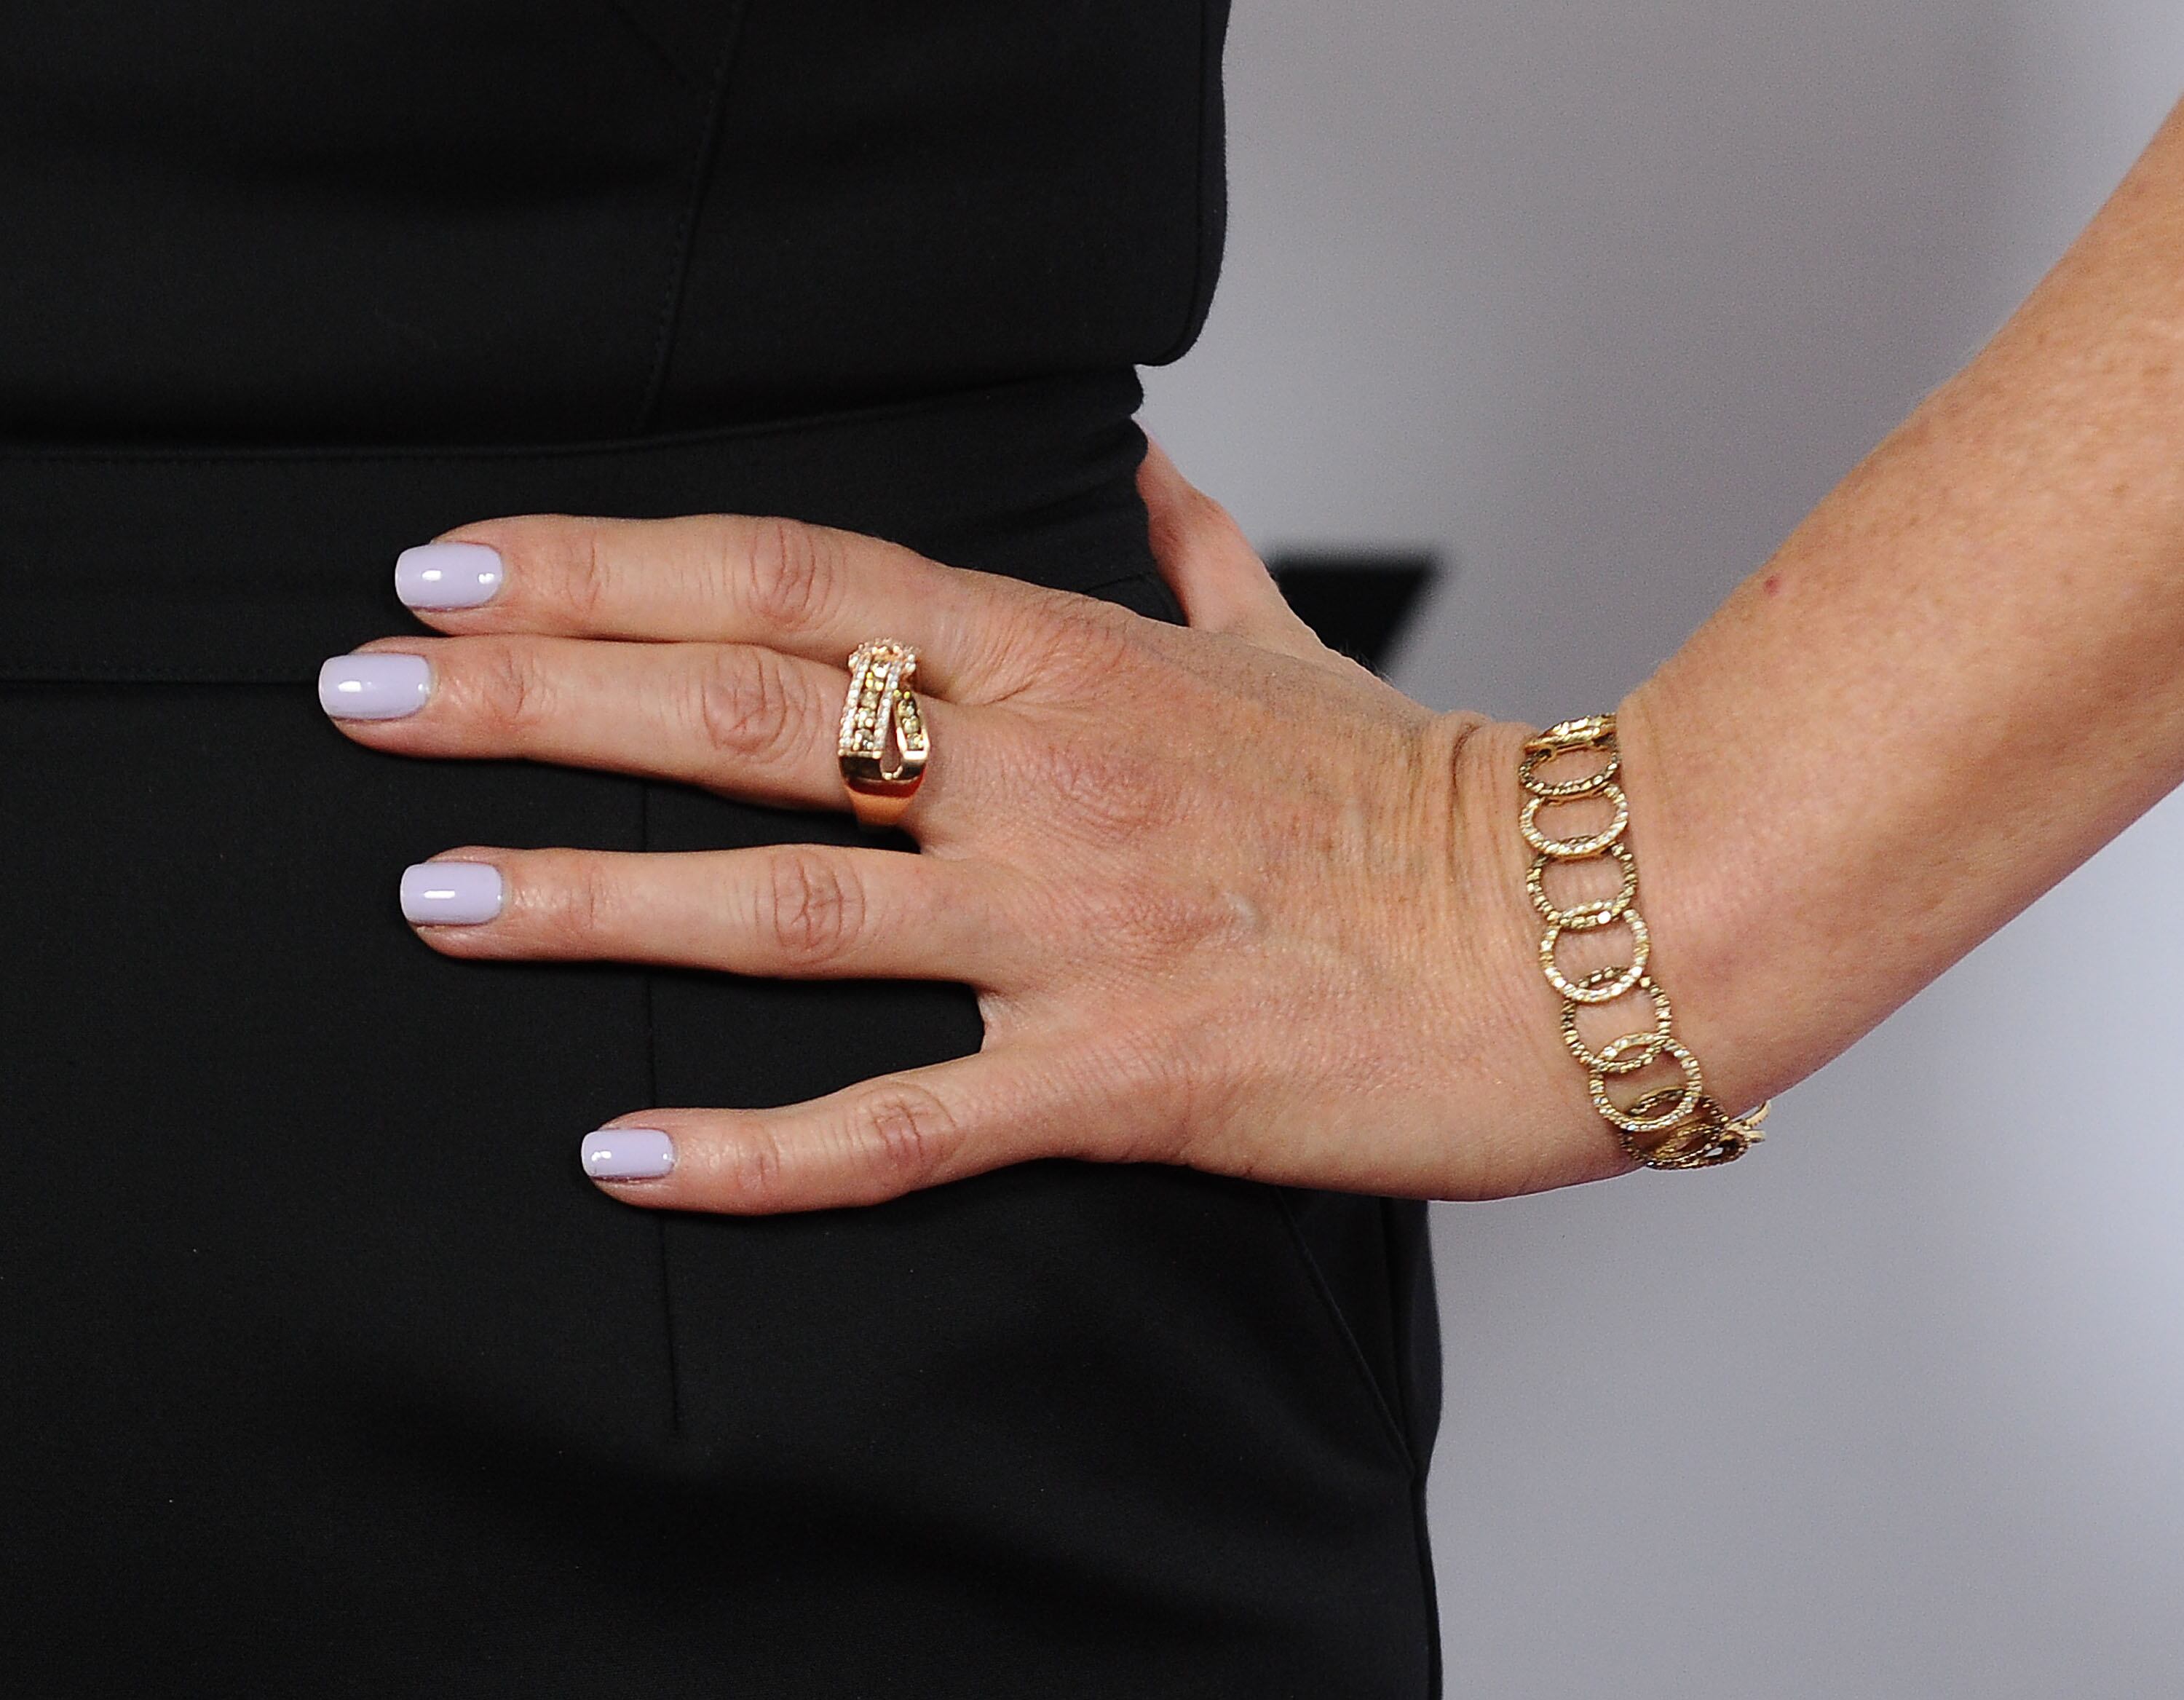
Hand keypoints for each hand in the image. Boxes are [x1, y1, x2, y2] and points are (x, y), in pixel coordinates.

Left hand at [322, 442, 1630, 1210]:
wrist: (1593, 926)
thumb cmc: (1428, 795)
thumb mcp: (1291, 647)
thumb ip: (1199, 559)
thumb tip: (1155, 479)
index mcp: (1072, 655)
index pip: (794, 575)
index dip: (611, 561)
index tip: (460, 565)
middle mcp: (1047, 772)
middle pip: (746, 706)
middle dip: (534, 693)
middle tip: (361, 689)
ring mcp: (1079, 920)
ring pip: (793, 899)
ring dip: (597, 896)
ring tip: (435, 895)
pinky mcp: (1125, 1070)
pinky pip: (906, 1117)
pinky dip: (760, 1145)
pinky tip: (625, 1153)